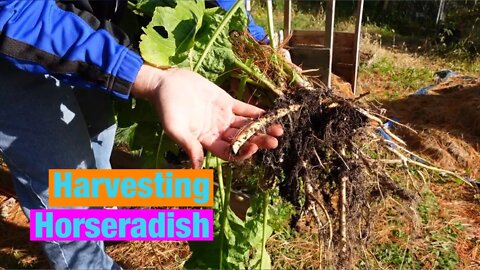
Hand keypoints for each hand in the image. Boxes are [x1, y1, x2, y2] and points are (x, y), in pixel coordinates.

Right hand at [132, 65, 282, 168]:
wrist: (166, 83)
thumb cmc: (167, 108)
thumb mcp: (176, 128)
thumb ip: (189, 146)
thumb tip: (197, 169)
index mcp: (206, 141)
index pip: (229, 152)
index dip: (242, 152)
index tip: (254, 148)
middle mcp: (218, 132)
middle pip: (242, 140)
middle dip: (258, 141)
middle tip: (275, 141)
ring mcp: (223, 117)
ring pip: (246, 126)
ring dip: (262, 128)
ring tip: (279, 129)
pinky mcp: (226, 102)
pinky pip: (244, 109)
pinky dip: (257, 112)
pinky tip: (270, 114)